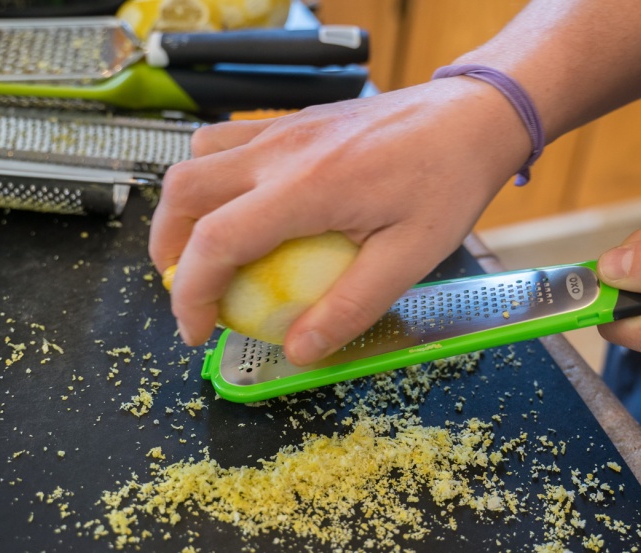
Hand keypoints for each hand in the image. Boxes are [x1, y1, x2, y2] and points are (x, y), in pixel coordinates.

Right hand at [149, 77, 530, 363]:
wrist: (473, 117)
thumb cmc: (449, 181)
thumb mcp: (410, 257)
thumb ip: (350, 307)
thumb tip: (299, 351)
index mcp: (306, 186)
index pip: (215, 241)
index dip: (191, 295)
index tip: (197, 331)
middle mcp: (281, 149)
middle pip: (184, 191)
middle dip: (168, 249)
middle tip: (190, 293)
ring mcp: (284, 128)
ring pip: (197, 158)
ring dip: (185, 208)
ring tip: (203, 250)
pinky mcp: (295, 121)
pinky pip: (228, 141)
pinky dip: (213, 178)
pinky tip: (242, 207)